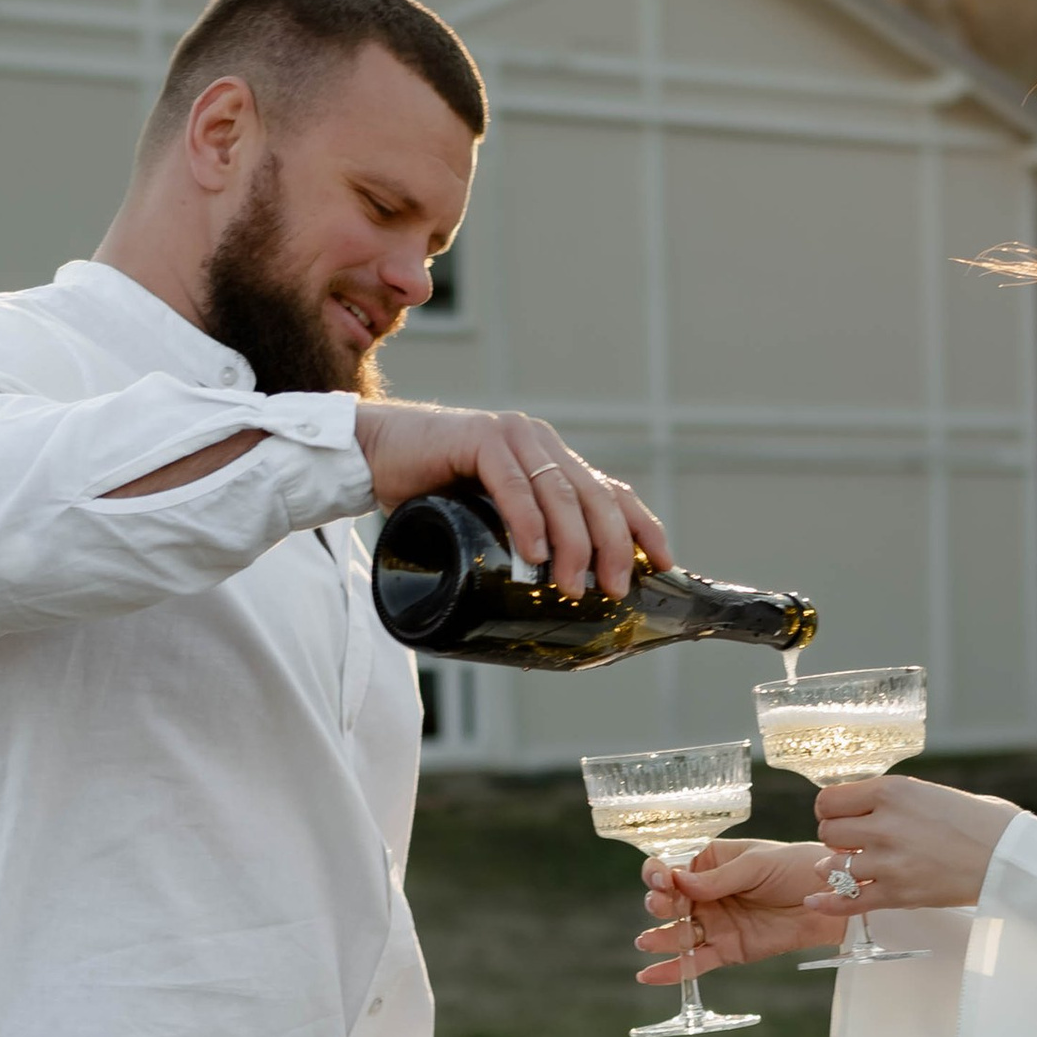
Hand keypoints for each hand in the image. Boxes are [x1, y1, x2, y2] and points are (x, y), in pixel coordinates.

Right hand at [352, 400, 668, 601]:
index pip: (609, 491)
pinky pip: (512, 483)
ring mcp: (511, 437)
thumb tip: (546, 599)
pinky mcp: (478, 438)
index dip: (642, 525)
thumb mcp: (486, 519)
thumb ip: (518, 539)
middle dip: (612, 545)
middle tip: (613, 589)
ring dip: (571, 543)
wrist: (373, 455)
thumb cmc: (429, 493)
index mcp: (550, 459)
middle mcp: (538, 443)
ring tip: (570, 584)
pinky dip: (526, 520)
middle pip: (593, 496)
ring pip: (559, 492)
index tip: (663, 562)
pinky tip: (533, 552)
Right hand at [636, 838, 852, 980]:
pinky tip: (648, 976)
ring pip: (677, 933)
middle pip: (668, 902)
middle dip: (659, 903)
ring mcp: (713, 924)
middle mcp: (705, 895)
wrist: (828, 899)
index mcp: (709, 863)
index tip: (661, 879)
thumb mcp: (757, 864)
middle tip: (663, 905)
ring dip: (659, 938)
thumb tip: (679, 882)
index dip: (659, 874)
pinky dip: (672, 971)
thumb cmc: (795, 868)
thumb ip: (718, 878)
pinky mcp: (726, 950)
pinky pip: (695, 962)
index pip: (672, 868)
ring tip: (646, 941)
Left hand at [812, 777, 1020, 911]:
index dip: (831, 809)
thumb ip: (892, 799)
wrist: (1007, 856)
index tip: (840, 815)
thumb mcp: (928, 792)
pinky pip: (847, 900)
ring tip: (850, 864)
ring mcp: (888, 862)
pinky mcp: (896, 894)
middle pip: (827, 831)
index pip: (829, 800)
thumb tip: (863, 805)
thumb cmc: (978, 821)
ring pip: (833, 865)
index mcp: (891, 792)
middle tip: (852, 841)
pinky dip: (828, 903)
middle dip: (836, 837)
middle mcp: (884, 825)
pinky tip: (815, 901)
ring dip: (836, 866)